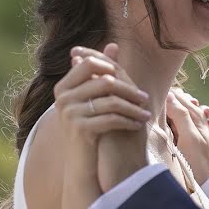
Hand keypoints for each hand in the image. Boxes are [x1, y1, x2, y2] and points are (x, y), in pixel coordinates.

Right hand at [53, 45, 150, 185]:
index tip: (131, 81)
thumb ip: (101, 72)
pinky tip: (138, 125)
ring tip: (146, 114)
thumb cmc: (89, 128)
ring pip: (111, 101)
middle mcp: (62, 97)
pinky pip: (111, 118)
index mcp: (63, 86)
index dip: (112, 68)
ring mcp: (69, 112)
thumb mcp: (93, 99)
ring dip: (133, 108)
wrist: (81, 164)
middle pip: (105, 81)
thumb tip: (113, 44)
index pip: (90, 63)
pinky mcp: (79, 128)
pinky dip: (128, 121)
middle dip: (129, 90)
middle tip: (145, 99)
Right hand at [166, 88, 208, 184]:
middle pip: (176, 102)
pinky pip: (179, 125)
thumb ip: (180, 114)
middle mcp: (195, 116)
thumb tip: (168, 95)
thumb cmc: (199, 159)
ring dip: (171, 117)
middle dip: (167, 105)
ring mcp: (193, 126)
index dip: (164, 97)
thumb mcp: (188, 136)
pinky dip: (176, 125)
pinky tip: (175, 132)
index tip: (154, 105)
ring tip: (167, 126)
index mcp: (195, 113)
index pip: (175, 94)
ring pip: (176, 113)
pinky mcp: (190, 137)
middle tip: (160, 119)